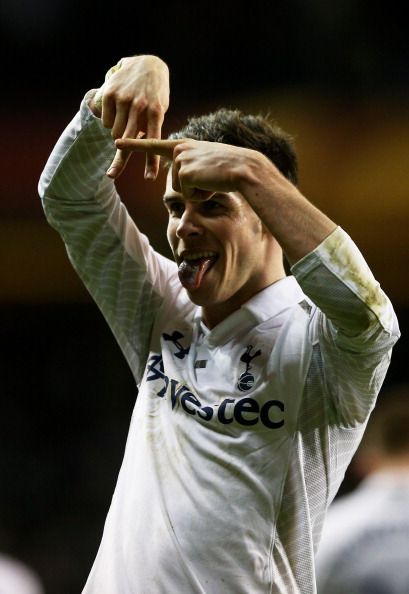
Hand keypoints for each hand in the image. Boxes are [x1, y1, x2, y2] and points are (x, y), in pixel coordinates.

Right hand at [90, 55, 169, 178]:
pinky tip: (117, 110)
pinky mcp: (110, 94)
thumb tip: (140, 152)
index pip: (153, 142)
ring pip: (114, 133)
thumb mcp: (160, 111)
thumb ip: (150, 130)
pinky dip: (110, 122)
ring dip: (118, 133)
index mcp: (156, 112)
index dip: (151, 162)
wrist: (147, 64)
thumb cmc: (155, 96)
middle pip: (128, 142)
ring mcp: (124, 99)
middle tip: (115, 167)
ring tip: (125, 120)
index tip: (149, 178)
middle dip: (123, 152)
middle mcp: (140, 105)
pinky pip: (106, 122)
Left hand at [115, 137, 255, 197]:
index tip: (117, 142)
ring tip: (212, 179)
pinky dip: (201, 195)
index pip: (155, 145)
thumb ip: (191, 168)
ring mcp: (181, 159)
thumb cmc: (230, 170)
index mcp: (184, 145)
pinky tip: (212, 183)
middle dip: (193, 189)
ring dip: (198, 192)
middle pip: (175, 182)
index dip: (134, 144)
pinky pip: (188, 194)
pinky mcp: (184, 172)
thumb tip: (182, 180)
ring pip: (181, 190)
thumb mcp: (207, 164)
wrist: (244, 169)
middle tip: (211, 179)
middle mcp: (180, 149)